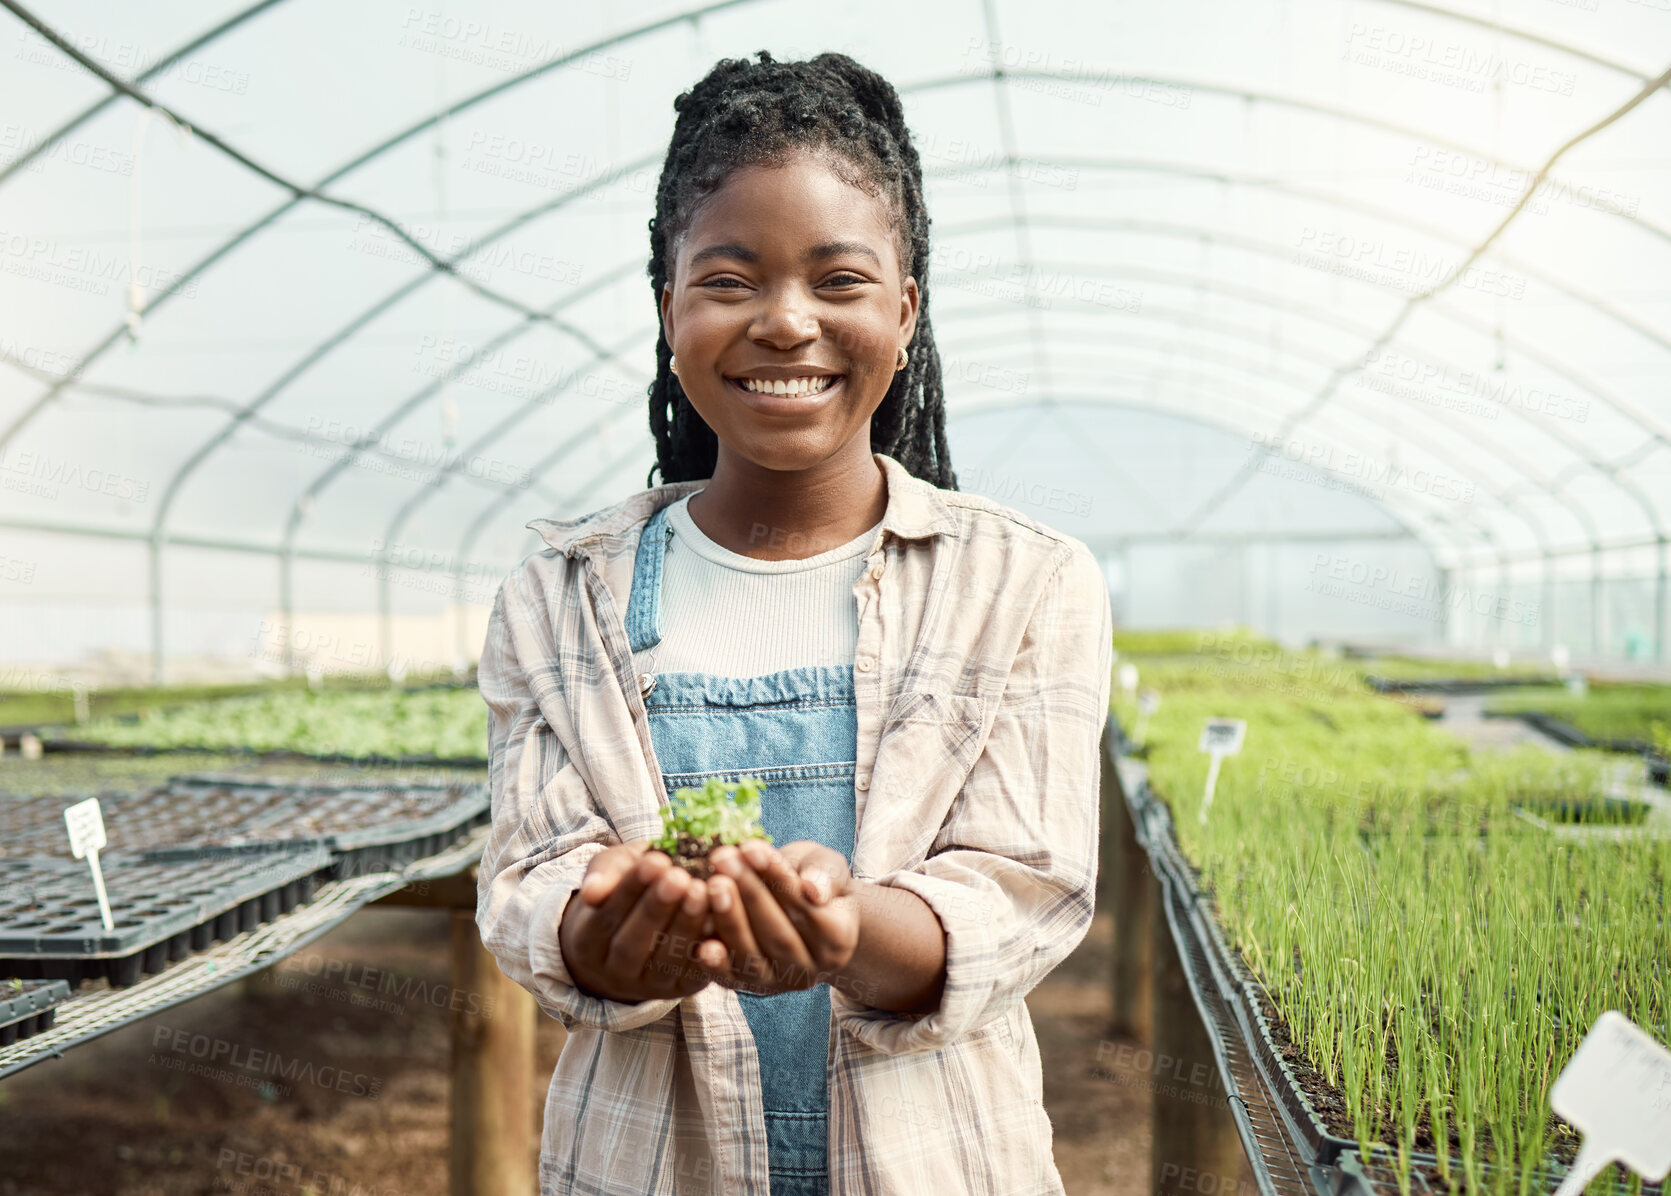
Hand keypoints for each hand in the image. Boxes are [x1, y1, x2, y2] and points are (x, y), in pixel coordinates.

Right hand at [557, 841, 712, 1002]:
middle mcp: (613, 971)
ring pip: (663, 960)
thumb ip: (604, 875)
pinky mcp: (679, 989)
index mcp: (587, 942)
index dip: (630, 889)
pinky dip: (707, 946)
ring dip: (685, 926)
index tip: (655, 860)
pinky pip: (692, 973)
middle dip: (657, 909)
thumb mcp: (611, 872)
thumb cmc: (626, 887)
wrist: (641, 924)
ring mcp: (646, 986)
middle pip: (631, 944)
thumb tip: (592, 891)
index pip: (605, 917)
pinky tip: (720, 917)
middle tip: (679, 878)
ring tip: (702, 891)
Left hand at [694, 839, 860, 995]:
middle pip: (777, 935)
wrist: (801, 912)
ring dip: (729, 921)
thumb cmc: (811, 880)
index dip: (778, 879)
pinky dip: (715, 962)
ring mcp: (779, 983)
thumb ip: (824, 875)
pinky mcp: (749, 987)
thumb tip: (812, 889)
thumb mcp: (826, 867)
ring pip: (752, 958)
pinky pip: (731, 978)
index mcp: (839, 939)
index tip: (752, 848)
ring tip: (711, 884)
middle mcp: (811, 970)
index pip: (806, 909)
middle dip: (748, 894)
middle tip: (724, 859)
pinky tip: (700, 941)